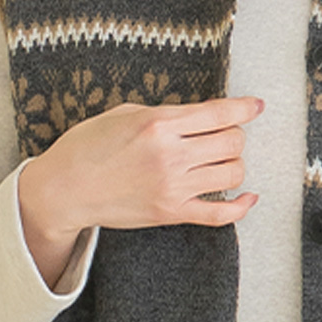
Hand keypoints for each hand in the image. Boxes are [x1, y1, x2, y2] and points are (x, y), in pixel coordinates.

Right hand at [18, 95, 262, 285]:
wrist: (65, 189)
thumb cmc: (89, 146)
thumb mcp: (126, 115)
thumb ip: (167, 115)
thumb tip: (203, 116)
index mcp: (159, 124)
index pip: (219, 113)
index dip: (246, 108)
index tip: (256, 106)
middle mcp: (170, 156)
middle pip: (233, 142)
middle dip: (235, 135)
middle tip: (224, 135)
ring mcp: (173, 188)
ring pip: (234, 173)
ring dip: (235, 164)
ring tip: (222, 161)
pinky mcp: (171, 213)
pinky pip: (221, 214)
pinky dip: (241, 206)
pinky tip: (248, 197)